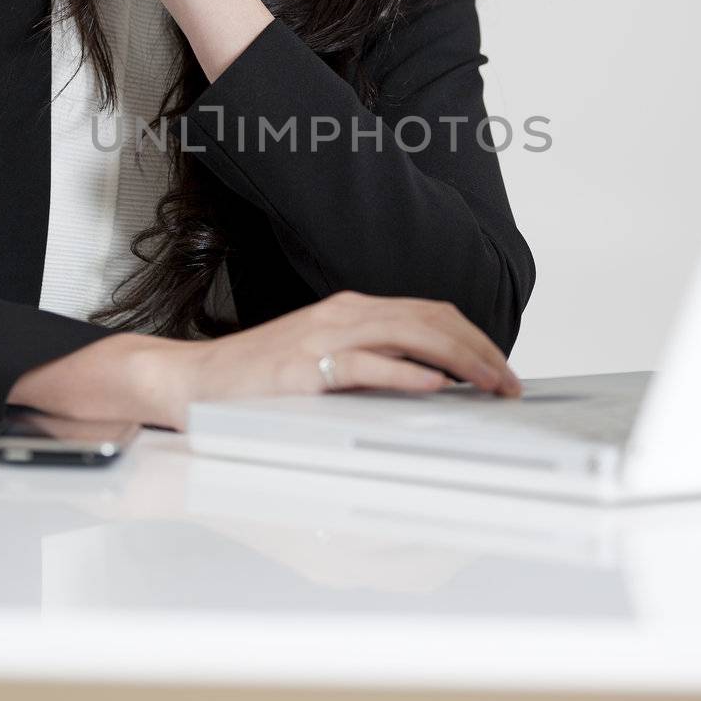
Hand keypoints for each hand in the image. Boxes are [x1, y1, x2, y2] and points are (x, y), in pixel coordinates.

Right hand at [6, 290, 521, 432]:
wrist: (189, 382)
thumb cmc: (254, 384)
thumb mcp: (323, 367)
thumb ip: (369, 369)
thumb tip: (427, 388)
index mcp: (351, 311)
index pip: (431, 314)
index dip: (475, 339)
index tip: (501, 370)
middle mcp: (344, 314)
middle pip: (433, 320)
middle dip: (481, 350)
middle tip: (511, 384)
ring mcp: (324, 336)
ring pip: (411, 334)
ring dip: (460, 360)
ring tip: (490, 385)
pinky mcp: (305, 366)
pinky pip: (366, 365)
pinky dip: (407, 373)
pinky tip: (435, 387)